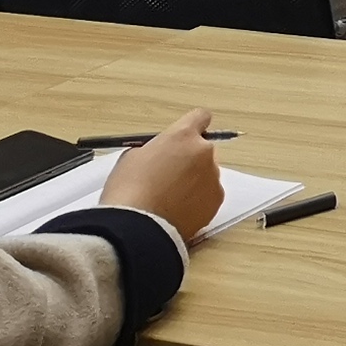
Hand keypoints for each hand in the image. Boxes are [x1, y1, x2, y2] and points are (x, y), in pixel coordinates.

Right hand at [100, 109, 224, 239]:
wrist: (138, 228)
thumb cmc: (129, 192)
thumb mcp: (132, 158)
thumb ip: (153, 149)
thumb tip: (159, 154)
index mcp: (183, 136)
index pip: (200, 117)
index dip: (193, 126)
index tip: (187, 134)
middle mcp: (203, 153)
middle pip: (202, 149)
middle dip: (189, 159)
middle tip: (168, 175)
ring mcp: (212, 177)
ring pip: (206, 173)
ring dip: (194, 181)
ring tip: (168, 198)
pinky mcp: (216, 201)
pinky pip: (209, 195)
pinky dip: (198, 200)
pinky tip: (176, 210)